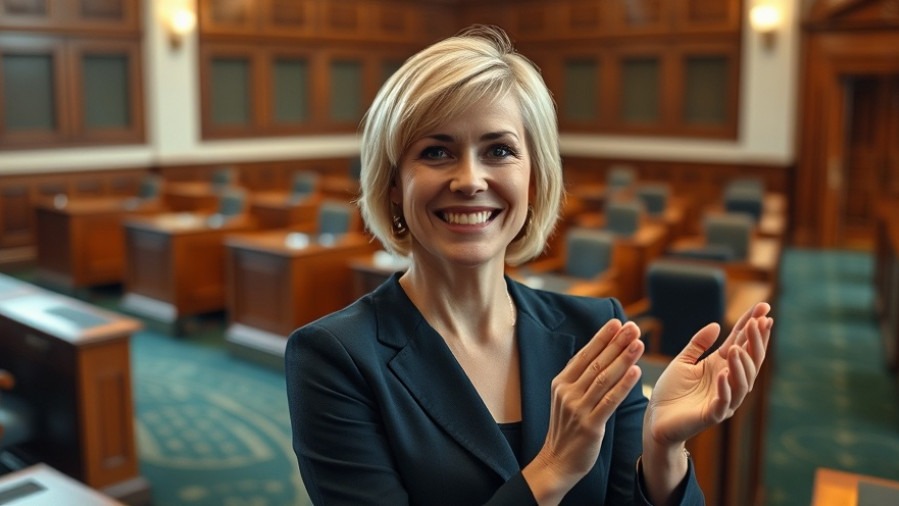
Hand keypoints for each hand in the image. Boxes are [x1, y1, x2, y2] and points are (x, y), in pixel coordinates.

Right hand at [523, 319, 643, 501]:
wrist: (556, 462)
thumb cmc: (566, 430)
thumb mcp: (566, 400)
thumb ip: (579, 380)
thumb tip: (596, 356)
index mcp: (561, 383)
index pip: (584, 355)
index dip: (602, 338)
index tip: (617, 322)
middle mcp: (567, 393)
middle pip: (596, 363)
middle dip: (616, 343)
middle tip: (632, 327)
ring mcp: (578, 409)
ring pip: (604, 378)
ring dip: (623, 359)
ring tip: (639, 343)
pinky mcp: (590, 425)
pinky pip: (609, 401)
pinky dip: (623, 385)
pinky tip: (636, 372)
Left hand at [644, 302, 772, 445]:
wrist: (656, 418)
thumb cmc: (671, 391)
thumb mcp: (683, 361)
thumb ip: (698, 344)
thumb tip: (716, 325)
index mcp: (721, 368)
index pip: (741, 343)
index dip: (752, 326)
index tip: (763, 307)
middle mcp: (728, 383)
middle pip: (749, 360)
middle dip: (755, 341)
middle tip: (758, 322)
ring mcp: (723, 400)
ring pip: (742, 382)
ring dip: (741, 365)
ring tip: (735, 348)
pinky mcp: (712, 415)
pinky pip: (724, 402)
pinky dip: (725, 388)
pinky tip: (723, 375)